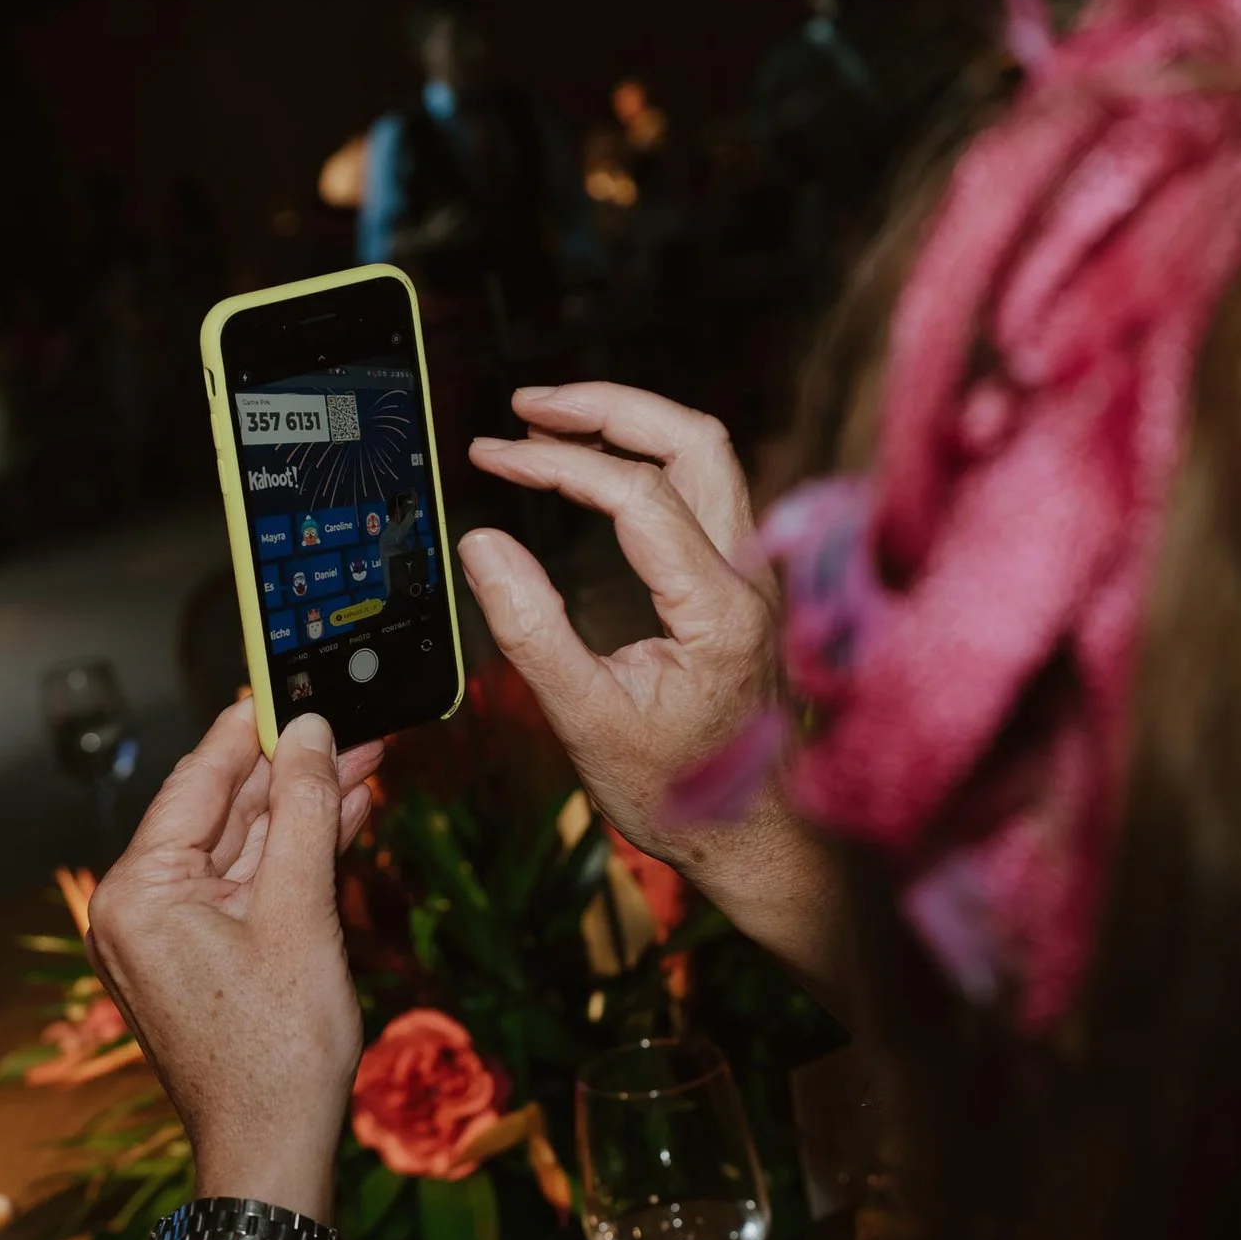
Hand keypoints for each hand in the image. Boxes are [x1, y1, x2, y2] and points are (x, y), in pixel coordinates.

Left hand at [87, 704, 381, 1219]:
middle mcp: (138, 908)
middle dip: (291, 769)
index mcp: (138, 891)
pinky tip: (345, 816)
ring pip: (241, 848)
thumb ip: (305, 811)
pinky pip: (245, 887)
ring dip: (302, 810)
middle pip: (221, 811)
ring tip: (365, 761)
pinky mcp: (200, 958)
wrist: (273, 1154)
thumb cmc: (277, 1051)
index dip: (249, 727)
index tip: (288, 681)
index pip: (198, 781)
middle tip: (352, 725)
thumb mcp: (299, 912)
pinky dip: (292, 858)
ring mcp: (167, 936)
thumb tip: (309, 733)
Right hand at [460, 384, 851, 1007]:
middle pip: (692, 439)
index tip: (492, 456)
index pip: (638, 494)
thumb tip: (482, 543)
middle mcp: (754, 574)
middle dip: (605, 407)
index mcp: (720, 608)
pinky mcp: (746, 578)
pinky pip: (703, 485)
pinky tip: (592, 468)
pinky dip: (644, 457)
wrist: (757, 834)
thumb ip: (531, 629)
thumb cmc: (680, 791)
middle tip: (527, 405)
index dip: (557, 461)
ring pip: (706, 453)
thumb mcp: (586, 719)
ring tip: (552, 420)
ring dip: (629, 422)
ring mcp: (758, 571)